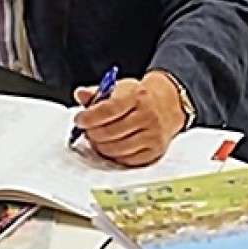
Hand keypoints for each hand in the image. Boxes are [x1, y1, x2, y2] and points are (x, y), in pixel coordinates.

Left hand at [71, 71, 188, 165]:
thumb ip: (98, 93)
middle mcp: (147, 116)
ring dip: (101, 147)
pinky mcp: (155, 151)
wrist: (168, 104)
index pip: (109, 110)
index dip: (90, 117)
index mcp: (137, 96)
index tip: (79, 120)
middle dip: (93, 133)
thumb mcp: (120, 88)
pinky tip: (110, 147)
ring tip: (96, 139)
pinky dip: (114, 156)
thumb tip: (80, 94)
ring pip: (118, 149)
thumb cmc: (140, 97)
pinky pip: (128, 161)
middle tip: (86, 131)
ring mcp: (153, 135)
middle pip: (111, 132)